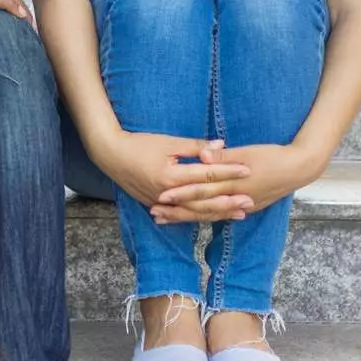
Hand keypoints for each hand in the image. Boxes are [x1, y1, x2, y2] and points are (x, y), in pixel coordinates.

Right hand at [95, 131, 251, 214]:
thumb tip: (221, 146)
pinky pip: (183, 215)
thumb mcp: (167, 141)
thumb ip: (195, 146)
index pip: (206, 174)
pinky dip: (200, 216)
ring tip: (239, 213)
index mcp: (171, 175)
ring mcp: (161, 202)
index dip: (228, 171)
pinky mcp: (157, 205)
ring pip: (195, 211)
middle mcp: (167, 193)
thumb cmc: (139, 144)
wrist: (110, 156)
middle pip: (204, 199)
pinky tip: (215, 218)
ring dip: (218, 213)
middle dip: (228, 200)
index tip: (247, 169)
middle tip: (250, 200)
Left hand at [152, 143, 325, 223]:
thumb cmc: (272, 155)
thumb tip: (202, 154)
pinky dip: (204, 217)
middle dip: (177, 211)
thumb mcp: (247, 152)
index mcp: (234, 184)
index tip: (160, 195)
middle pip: (201, 208)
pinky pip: (220, 215)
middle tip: (154, 213)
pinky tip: (191, 219)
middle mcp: (236, 199)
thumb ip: (223, 155)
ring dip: (186, 217)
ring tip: (165, 218)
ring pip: (208, 214)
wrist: (300, 168)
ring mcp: (242, 206)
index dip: (181, 194)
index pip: (202, 191)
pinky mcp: (247, 206)